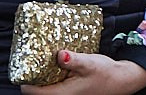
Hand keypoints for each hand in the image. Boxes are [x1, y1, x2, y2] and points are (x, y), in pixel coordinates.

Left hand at [23, 50, 145, 93]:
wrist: (120, 80)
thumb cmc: (106, 74)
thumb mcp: (91, 64)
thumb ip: (74, 60)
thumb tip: (60, 55)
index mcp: (60, 94)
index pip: (31, 91)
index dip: (24, 79)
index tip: (25, 63)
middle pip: (35, 88)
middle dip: (32, 73)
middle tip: (34, 55)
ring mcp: (63, 93)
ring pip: (43, 84)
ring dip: (41, 72)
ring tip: (44, 57)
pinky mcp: (67, 89)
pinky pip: (51, 82)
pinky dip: (50, 72)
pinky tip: (57, 61)